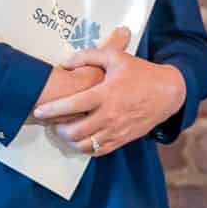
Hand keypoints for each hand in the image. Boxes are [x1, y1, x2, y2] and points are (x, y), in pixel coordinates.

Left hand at [31, 27, 186, 157]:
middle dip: (58, 129)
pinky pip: (99, 151)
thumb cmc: (140, 72)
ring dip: (70, 141)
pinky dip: (85, 148)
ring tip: (64, 132)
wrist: (168, 92)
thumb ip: (88, 56)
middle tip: (52, 123)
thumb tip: (65, 63)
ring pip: (85, 145)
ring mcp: (117, 130)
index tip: (39, 110)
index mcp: (106, 94)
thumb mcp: (115, 57)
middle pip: (75, 131)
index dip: (52, 110)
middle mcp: (110, 115)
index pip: (72, 105)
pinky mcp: (123, 139)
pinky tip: (80, 139)